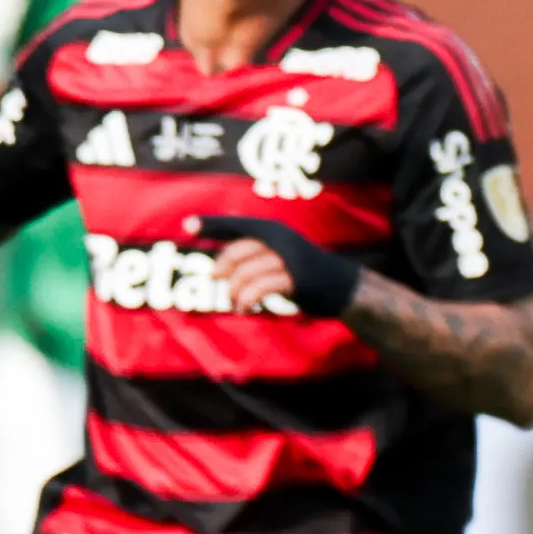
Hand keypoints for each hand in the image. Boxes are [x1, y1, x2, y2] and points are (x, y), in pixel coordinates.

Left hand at [188, 215, 354, 317]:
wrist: (346, 287)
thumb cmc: (308, 273)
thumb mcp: (282, 257)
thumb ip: (256, 255)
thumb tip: (221, 263)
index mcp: (275, 230)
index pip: (237, 225)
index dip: (211, 224)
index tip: (186, 225)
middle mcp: (281, 240)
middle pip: (238, 251)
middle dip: (222, 266)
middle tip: (214, 280)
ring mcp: (290, 259)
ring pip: (246, 273)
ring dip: (234, 292)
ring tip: (235, 303)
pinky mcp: (297, 279)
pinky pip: (260, 288)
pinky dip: (247, 300)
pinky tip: (245, 309)